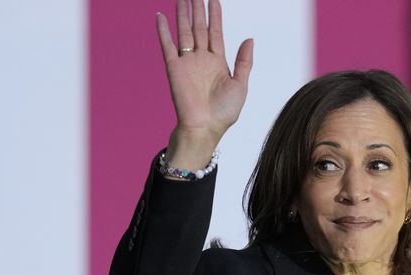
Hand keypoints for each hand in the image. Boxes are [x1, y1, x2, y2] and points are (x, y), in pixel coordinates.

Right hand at [156, 0, 252, 167]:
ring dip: (183, 14)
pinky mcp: (174, 68)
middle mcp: (201, 59)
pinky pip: (167, 45)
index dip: (215, 15)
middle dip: (198, 9)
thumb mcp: (241, 85)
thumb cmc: (224, 113)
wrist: (205, 128)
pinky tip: (160, 16)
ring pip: (184, 31)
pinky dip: (163, 31)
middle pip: (199, 27)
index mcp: (218, 62)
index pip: (216, 32)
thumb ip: (244, 61)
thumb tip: (249, 39)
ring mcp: (187, 62)